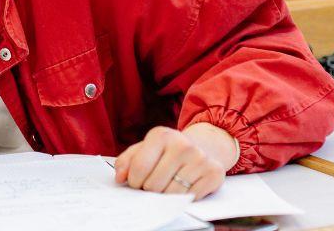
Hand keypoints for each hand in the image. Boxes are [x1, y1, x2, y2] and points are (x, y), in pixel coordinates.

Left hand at [114, 123, 238, 199]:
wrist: (205, 145)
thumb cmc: (169, 150)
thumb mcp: (145, 148)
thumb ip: (127, 161)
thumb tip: (119, 178)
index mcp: (161, 135)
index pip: (139, 169)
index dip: (134, 181)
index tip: (136, 181)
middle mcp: (183, 144)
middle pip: (154, 185)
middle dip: (150, 189)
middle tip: (155, 182)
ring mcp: (200, 159)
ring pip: (171, 194)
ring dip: (166, 195)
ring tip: (169, 183)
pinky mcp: (214, 173)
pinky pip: (189, 197)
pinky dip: (183, 197)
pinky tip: (184, 184)